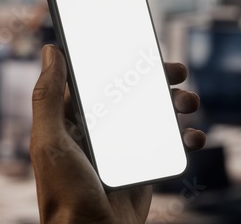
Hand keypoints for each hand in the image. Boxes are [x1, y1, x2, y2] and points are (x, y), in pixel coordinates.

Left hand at [30, 45, 205, 223]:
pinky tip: (193, 137)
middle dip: (157, 79)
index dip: (120, 61)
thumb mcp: (50, 141)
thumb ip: (47, 98)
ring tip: (189, 102)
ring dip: (176, 103)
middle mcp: (101, 128)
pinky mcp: (145, 163)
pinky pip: (169, 142)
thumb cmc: (64, 192)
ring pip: (155, 113)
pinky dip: (186, 136)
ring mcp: (126, 146)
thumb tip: (50, 51)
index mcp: (76, 119)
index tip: (142, 49)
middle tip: (177, 71)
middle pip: (133, 92)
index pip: (99, 80)